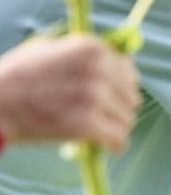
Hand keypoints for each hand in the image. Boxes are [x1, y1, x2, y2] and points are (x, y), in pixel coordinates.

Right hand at [0, 35, 138, 153]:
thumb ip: (83, 53)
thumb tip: (118, 58)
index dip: (121, 84)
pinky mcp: (86, 124)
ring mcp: (93, 97)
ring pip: (126, 118)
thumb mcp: (49, 49)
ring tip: (101, 130)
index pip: (127, 69)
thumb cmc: (16, 77)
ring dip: (116, 126)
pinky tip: (106, 146)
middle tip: (105, 116)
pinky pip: (118, 138)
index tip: (115, 94)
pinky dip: (114, 144)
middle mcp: (98, 70)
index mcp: (91, 49)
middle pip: (130, 95)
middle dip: (119, 107)